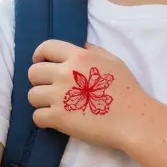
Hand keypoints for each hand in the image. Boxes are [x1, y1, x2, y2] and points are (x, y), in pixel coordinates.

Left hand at [27, 40, 150, 150]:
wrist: (134, 120)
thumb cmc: (128, 90)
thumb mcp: (114, 61)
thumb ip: (94, 52)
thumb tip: (81, 46)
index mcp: (78, 57)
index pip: (46, 48)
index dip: (39, 55)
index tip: (41, 63)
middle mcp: (65, 73)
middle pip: (33, 72)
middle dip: (39, 80)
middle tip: (50, 88)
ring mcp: (59, 96)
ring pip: (32, 95)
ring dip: (40, 101)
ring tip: (54, 106)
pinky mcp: (58, 118)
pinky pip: (37, 116)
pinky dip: (43, 120)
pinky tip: (55, 120)